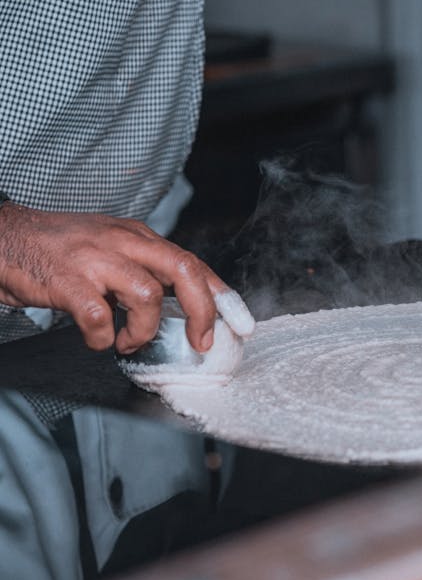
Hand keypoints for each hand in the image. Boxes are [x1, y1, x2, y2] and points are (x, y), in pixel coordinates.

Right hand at [0, 202, 253, 354]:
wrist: (3, 237)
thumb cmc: (55, 249)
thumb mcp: (107, 247)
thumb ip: (140, 268)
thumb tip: (176, 303)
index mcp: (136, 236)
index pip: (191, 262)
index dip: (221, 294)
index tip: (241, 323)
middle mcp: (122, 242)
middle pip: (183, 271)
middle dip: (203, 311)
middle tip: (199, 342)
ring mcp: (95, 260)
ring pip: (148, 295)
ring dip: (144, 330)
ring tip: (126, 341)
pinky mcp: (68, 282)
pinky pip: (99, 318)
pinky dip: (102, 338)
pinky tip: (96, 339)